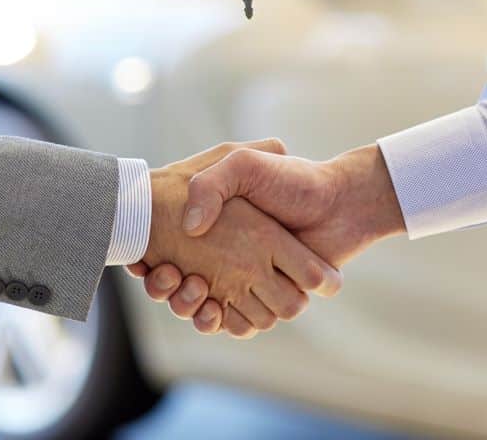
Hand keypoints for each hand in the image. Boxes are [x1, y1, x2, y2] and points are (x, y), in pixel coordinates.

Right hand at [137, 143, 342, 338]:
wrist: (341, 202)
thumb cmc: (294, 181)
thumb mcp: (243, 164)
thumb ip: (210, 185)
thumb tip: (189, 229)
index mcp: (219, 228)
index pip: (166, 252)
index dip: (150, 260)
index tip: (145, 257)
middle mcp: (228, 257)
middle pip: (178, 285)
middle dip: (165, 287)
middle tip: (164, 273)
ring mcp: (246, 281)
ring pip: (201, 308)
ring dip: (186, 303)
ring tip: (190, 284)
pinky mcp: (266, 302)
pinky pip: (233, 323)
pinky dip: (216, 320)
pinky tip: (210, 305)